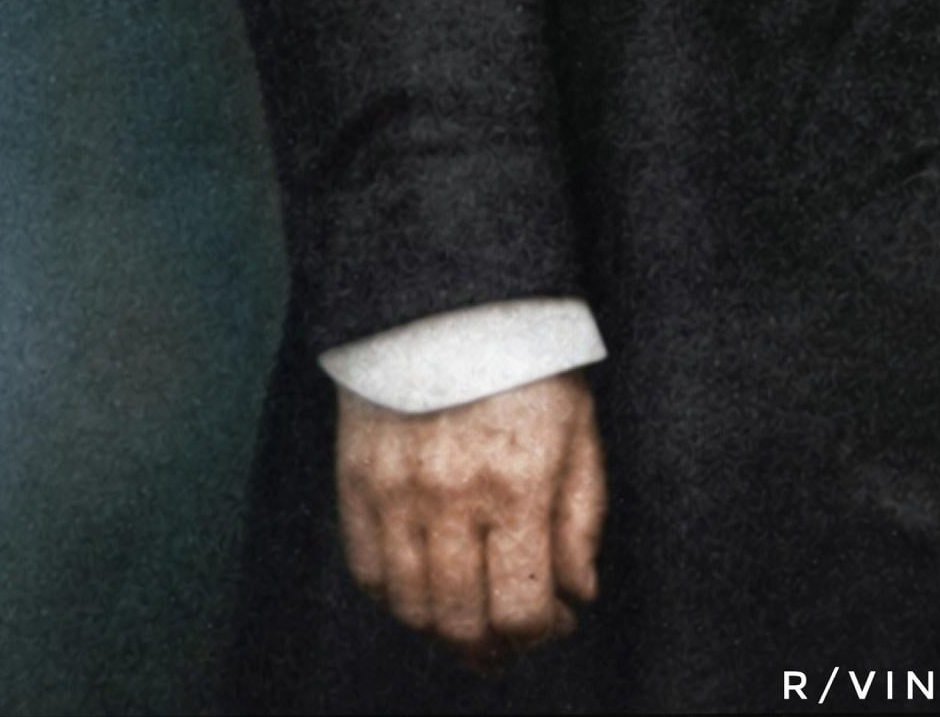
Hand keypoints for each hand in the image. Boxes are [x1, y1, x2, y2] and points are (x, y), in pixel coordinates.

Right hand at [335, 369, 605, 666]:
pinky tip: (425, 581)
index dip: (540, 633)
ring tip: (470, 610)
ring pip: (410, 608)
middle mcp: (451, 496)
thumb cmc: (529, 359)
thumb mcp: (580, 425)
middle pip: (460, 623)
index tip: (554, 617)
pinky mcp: (356, 479)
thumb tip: (577, 595)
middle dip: (492, 645)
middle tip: (509, 634)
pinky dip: (396, 594)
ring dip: (443, 626)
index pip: (519, 611)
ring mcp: (396, 490)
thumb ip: (583, 517)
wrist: (452, 293)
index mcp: (518, 483)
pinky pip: (367, 572)